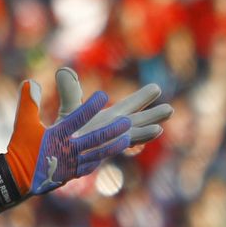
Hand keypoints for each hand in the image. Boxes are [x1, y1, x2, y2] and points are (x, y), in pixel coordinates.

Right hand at [0, 79, 130, 209]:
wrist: (16, 179)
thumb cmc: (20, 148)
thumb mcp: (22, 123)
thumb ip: (28, 102)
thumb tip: (29, 81)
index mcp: (57, 136)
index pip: (76, 118)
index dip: (90, 107)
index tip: (103, 95)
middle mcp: (68, 150)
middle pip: (94, 140)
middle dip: (112, 130)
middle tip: (127, 121)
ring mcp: (72, 164)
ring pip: (97, 154)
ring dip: (113, 145)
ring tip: (127, 138)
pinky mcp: (72, 173)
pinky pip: (91, 165)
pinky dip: (101, 158)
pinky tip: (109, 152)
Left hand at [55, 67, 172, 145]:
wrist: (55, 155)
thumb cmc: (62, 133)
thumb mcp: (69, 108)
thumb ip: (69, 91)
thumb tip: (64, 72)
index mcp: (109, 118)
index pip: (130, 106)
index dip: (143, 98)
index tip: (156, 89)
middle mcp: (114, 130)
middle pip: (138, 120)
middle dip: (153, 115)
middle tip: (170, 109)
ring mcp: (111, 141)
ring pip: (134, 133)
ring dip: (148, 129)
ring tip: (162, 124)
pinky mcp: (104, 149)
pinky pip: (123, 143)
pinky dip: (137, 138)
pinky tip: (152, 133)